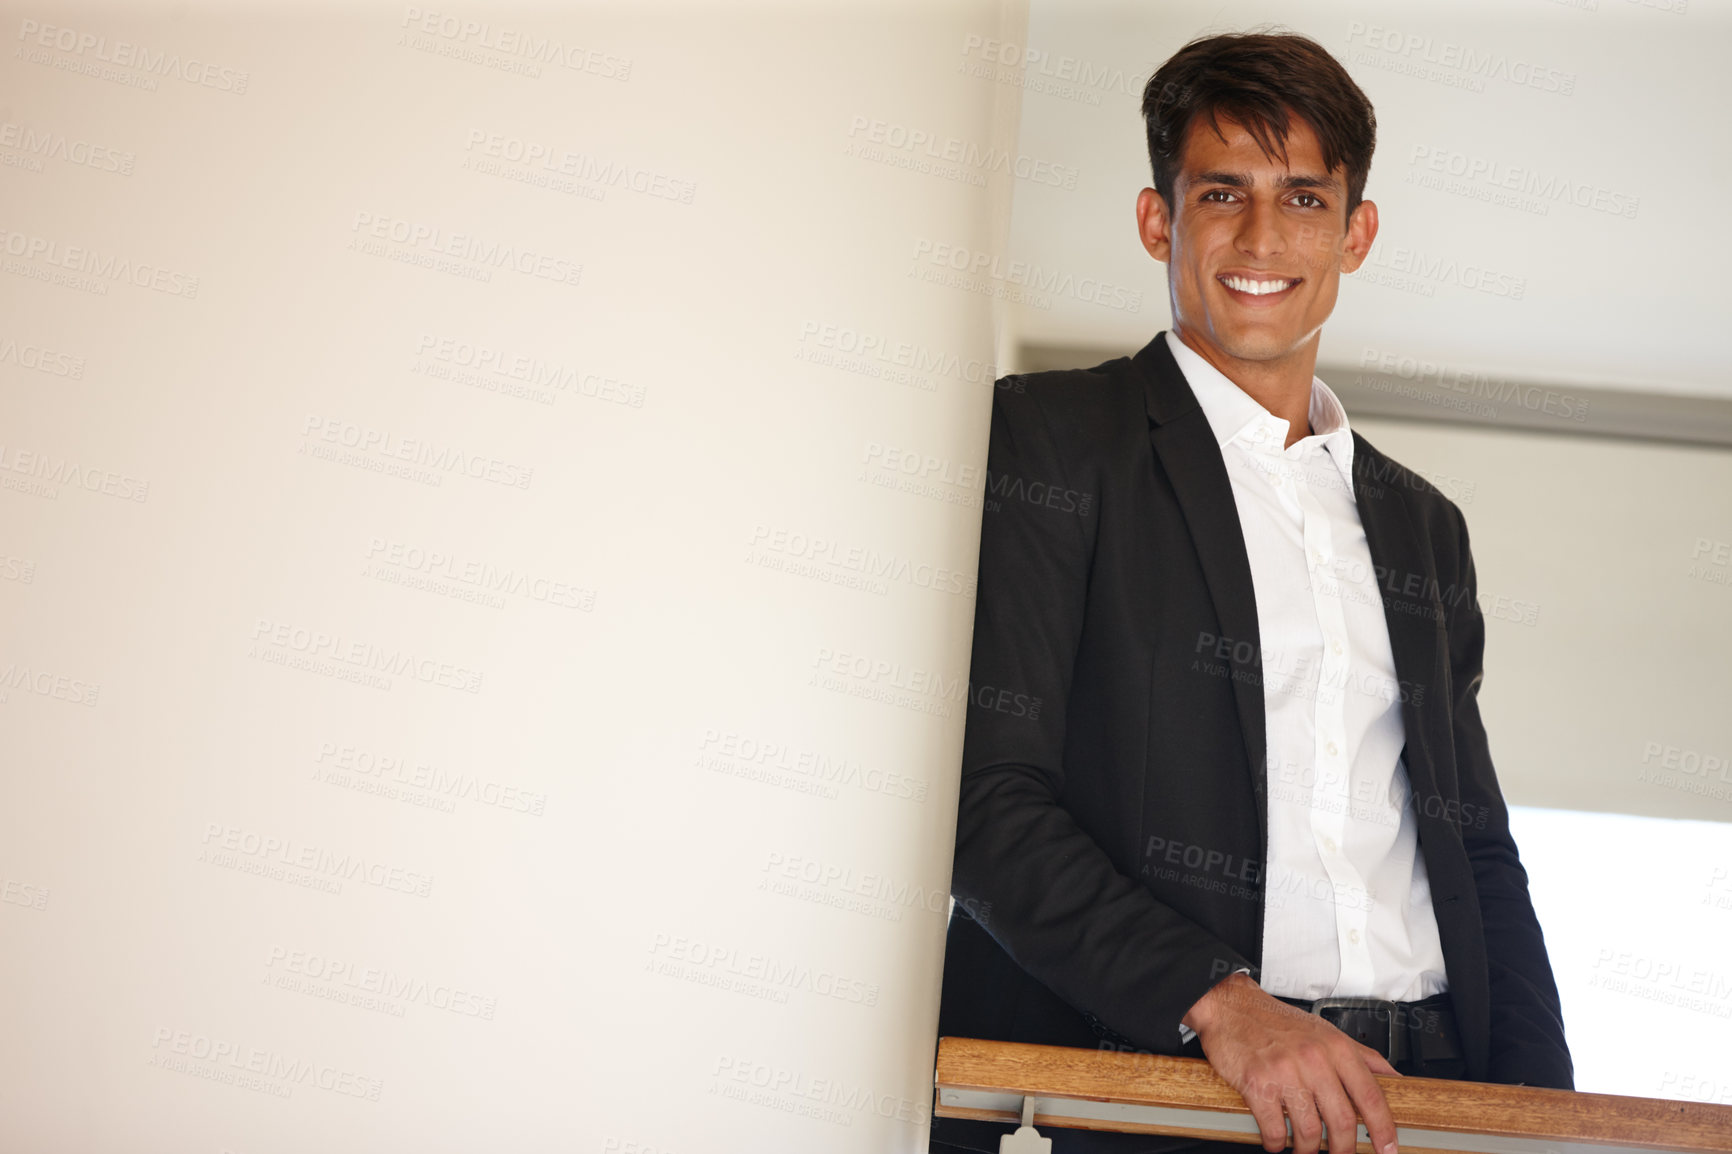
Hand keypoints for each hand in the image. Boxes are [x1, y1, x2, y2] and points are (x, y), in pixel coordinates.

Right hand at [1183, 973, 1401, 1153]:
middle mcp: (1313, 1059)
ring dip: (1308, 1150)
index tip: (1388, 1148)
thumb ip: (1363, 1055)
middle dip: (1344, 1149)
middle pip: (1342, 1121)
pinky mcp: (1256, 1084)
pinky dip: (1276, 1143)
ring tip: (1304, 1149)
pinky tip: (1276, 1140)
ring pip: (1309, 1131)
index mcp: (1335, 1047)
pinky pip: (1274, 1129)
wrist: (1231, 1007)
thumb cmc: (1278, 1022)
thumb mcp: (1327, 1032)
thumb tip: (1394, 1078)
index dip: (1383, 1129)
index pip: (1370, 1096)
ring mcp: (1284, 1073)